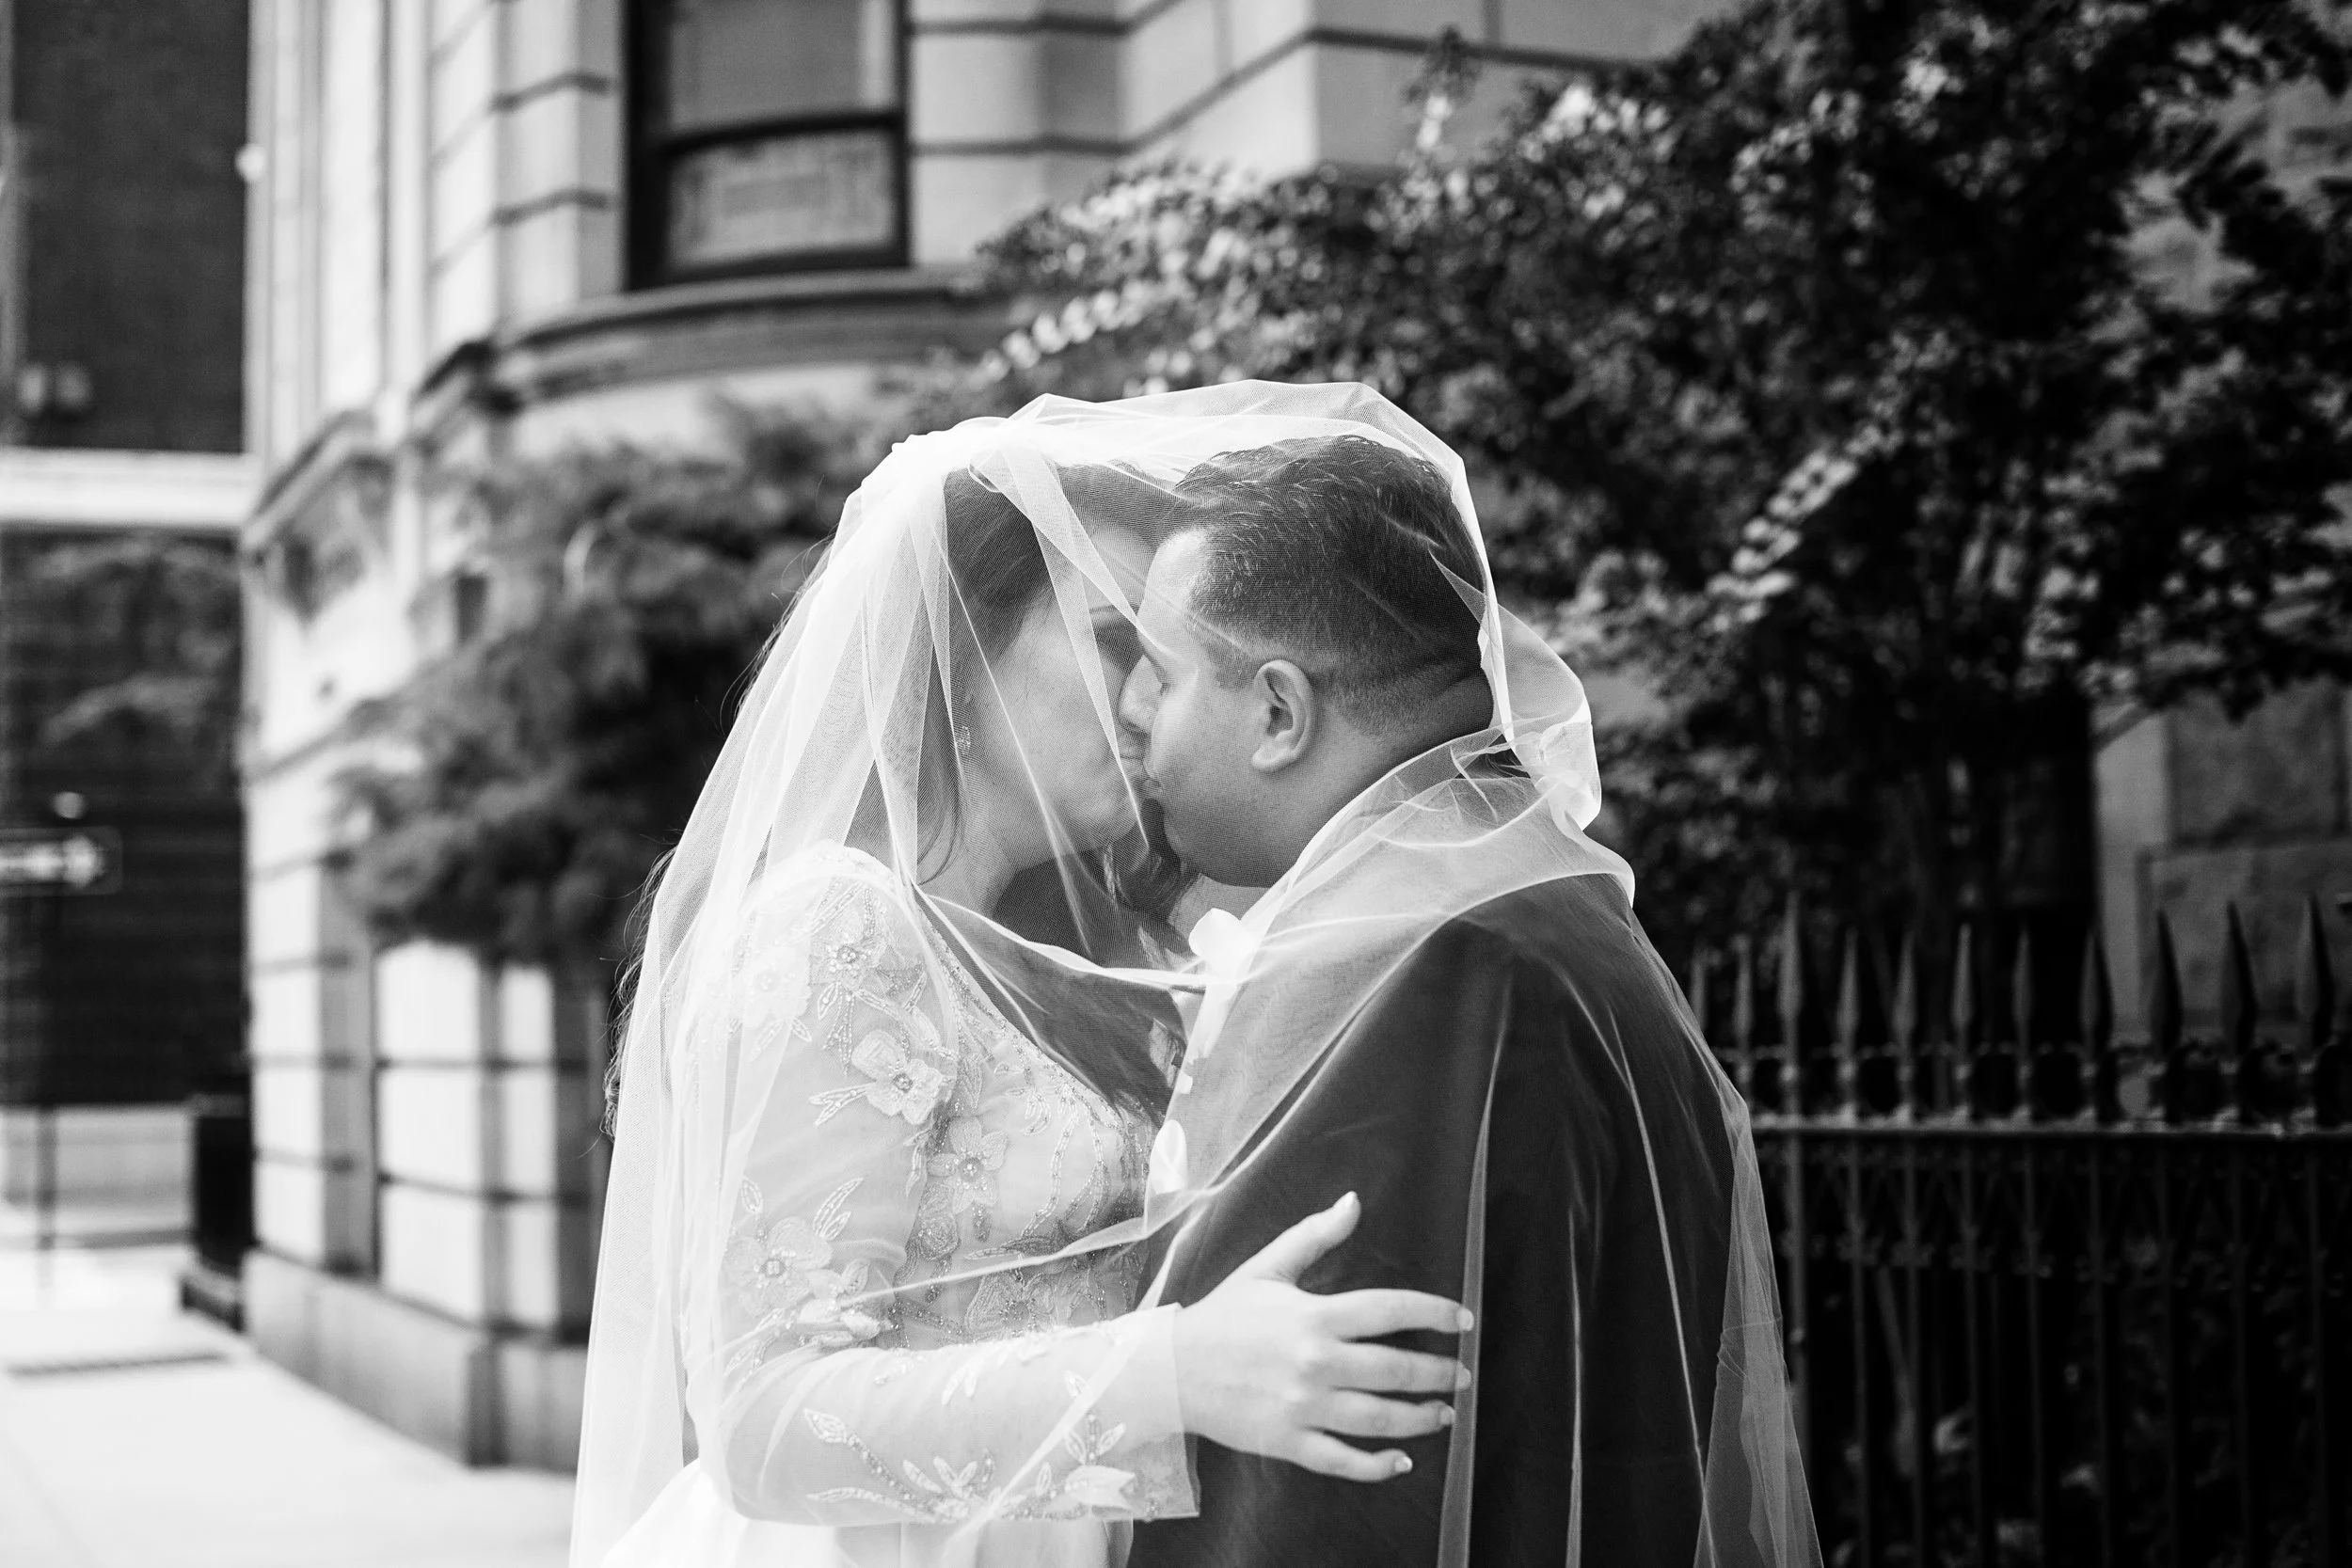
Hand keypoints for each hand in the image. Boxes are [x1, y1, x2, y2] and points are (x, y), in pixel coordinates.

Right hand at [1170, 1192, 1471, 1481]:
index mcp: (1314, 1316)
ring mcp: (1303, 1407)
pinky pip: (1343, 1459)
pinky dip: (1378, 1466)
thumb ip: (1314, 1235)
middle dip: (1439, 1373)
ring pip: (1379, 1419)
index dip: (1435, 1313)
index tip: (1464, 1321)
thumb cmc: (1224, 1316)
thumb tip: (1354, 1201)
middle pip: (1395, 1369)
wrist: (1172, 1371)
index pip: (1391, 1310)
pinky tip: (1403, 1461)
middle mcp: (1315, 1363)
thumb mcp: (1267, 1267)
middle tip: (1464, 1374)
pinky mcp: (1289, 1442)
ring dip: (1421, 1418)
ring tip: (1445, 1413)